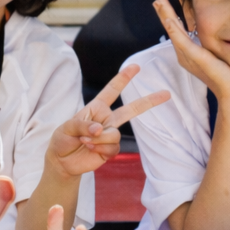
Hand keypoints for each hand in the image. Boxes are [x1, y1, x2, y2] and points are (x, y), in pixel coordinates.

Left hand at [46, 64, 170, 178]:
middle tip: (166, 93)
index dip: (123, 79)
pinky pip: (113, 147)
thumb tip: (100, 129)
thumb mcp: (66, 128)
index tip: (135, 67)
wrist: (62, 162)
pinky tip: (90, 149)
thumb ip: (82, 125)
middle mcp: (106, 119)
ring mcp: (110, 134)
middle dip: (149, 101)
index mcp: (95, 108)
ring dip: (98, 139)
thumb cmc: (62, 140)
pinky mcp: (111, 150)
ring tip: (84, 141)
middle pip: (131, 110)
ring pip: (115, 134)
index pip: (111, 91)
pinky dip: (100, 149)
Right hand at [151, 0, 229, 104]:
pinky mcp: (197, 59)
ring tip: (158, 1)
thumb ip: (219, 40)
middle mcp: (186, 54)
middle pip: (172, 27)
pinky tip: (169, 20)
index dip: (175, 10)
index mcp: (190, 52)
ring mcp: (189, 57)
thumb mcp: (222, 52)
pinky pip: (183, 42)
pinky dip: (175, 31)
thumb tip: (227, 27)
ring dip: (165, 15)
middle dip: (164, 10)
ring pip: (173, 31)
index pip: (180, 26)